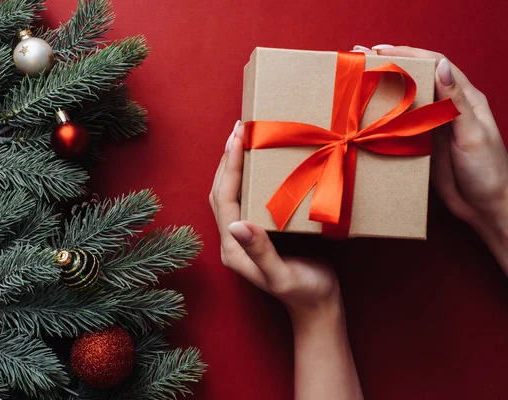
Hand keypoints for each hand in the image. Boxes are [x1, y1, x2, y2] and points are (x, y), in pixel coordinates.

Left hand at [209, 121, 339, 318]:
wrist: (317, 305)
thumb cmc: (304, 292)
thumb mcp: (282, 275)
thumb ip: (259, 252)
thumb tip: (236, 224)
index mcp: (233, 248)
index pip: (225, 199)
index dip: (230, 167)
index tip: (237, 138)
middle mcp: (232, 239)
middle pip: (221, 192)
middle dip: (227, 158)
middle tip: (238, 127)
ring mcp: (243, 235)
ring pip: (230, 193)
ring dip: (233, 164)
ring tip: (242, 137)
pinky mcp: (257, 231)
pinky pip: (245, 197)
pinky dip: (247, 175)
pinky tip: (257, 161)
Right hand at [354, 44, 507, 270]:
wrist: (486, 208)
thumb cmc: (489, 171)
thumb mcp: (473, 134)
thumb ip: (456, 102)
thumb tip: (441, 66)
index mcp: (465, 100)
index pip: (436, 66)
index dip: (409, 54)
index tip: (382, 50)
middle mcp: (448, 109)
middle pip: (418, 80)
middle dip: (392, 67)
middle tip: (364, 61)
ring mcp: (434, 128)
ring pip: (408, 102)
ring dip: (386, 91)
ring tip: (361, 83)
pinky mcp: (423, 146)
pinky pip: (402, 127)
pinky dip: (386, 119)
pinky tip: (370, 117)